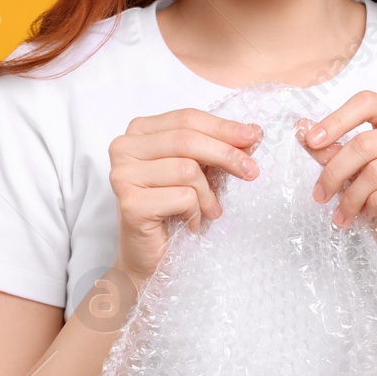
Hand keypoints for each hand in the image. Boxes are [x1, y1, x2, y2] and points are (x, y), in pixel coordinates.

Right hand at [107, 109, 263, 286]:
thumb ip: (217, 148)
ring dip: (208, 195)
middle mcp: (124, 147)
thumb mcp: (199, 171)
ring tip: (209, 211)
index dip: (223, 128)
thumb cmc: (175, 211)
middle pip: (187, 139)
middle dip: (227, 155)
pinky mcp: (130, 203)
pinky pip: (182, 198)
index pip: (187, 118)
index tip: (254, 137)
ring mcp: (122, 175)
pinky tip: (191, 224)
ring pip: (187, 170)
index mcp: (139, 131)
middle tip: (251, 172)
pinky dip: (196, 213)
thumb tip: (252, 132)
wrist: (151, 258)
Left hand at [294, 90, 376, 230]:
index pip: (368, 102)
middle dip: (335, 171)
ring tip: (345, 212)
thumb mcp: (353, 173)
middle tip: (320, 194)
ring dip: (352, 196)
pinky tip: (369, 214)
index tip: (311, 141)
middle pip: (367, 141)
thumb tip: (302, 129)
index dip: (337, 119)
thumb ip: (332, 150)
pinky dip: (375, 205)